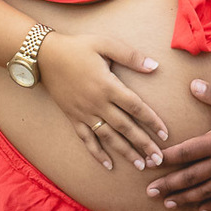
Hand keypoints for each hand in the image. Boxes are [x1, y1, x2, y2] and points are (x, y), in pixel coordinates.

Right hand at [37, 33, 168, 171]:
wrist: (45, 56)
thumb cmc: (78, 47)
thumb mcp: (106, 44)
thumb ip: (131, 56)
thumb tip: (154, 67)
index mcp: (108, 85)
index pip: (136, 107)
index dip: (152, 121)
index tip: (165, 134)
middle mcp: (97, 103)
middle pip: (125, 127)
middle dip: (143, 144)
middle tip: (159, 159)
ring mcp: (84, 113)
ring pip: (108, 137)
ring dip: (125, 152)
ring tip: (141, 165)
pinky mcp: (73, 118)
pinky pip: (86, 139)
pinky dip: (97, 153)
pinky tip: (109, 165)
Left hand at [145, 80, 210, 210]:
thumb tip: (192, 85)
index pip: (186, 151)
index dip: (166, 158)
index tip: (149, 163)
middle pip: (191, 176)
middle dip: (169, 184)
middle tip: (149, 192)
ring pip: (205, 191)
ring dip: (185, 198)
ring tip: (168, 204)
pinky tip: (199, 210)